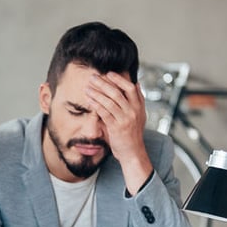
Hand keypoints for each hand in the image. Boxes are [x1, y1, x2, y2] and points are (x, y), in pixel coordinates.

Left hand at [86, 72, 151, 191]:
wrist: (133, 153)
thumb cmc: (132, 134)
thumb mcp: (138, 116)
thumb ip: (135, 101)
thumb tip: (136, 84)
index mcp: (139, 107)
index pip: (131, 88)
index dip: (119, 79)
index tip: (108, 73)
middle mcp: (134, 111)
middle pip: (118, 92)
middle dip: (104, 83)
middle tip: (93, 77)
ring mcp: (126, 119)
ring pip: (110, 101)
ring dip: (97, 92)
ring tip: (88, 87)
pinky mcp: (117, 127)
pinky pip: (105, 112)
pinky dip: (96, 104)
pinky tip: (89, 99)